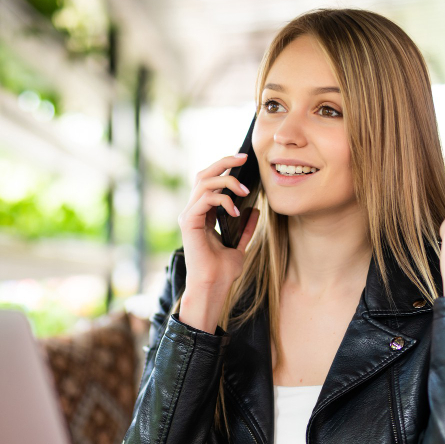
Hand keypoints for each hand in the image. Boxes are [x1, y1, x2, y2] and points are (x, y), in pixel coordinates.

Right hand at [177, 154, 259, 330]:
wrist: (214, 286)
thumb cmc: (224, 271)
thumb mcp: (240, 245)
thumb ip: (246, 228)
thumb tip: (255, 210)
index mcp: (202, 215)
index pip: (210, 181)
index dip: (224, 167)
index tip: (244, 160)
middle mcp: (193, 212)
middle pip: (203, 174)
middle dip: (223, 162)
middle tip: (243, 157)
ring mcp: (189, 216)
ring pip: (204, 183)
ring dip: (227, 181)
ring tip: (245, 190)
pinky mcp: (189, 222)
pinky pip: (205, 199)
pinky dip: (223, 200)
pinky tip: (235, 212)